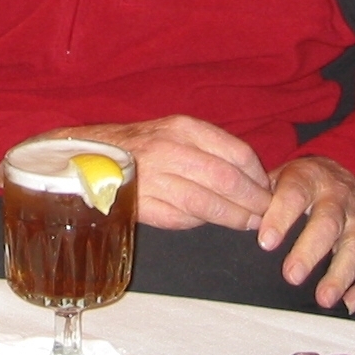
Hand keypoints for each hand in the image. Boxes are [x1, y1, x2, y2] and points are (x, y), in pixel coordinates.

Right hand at [35, 116, 272, 230]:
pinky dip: (202, 223)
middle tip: (267, 215)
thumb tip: (251, 178)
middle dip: (254, 202)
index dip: (258, 177)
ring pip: (208, 204)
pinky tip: (211, 223)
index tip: (268, 190)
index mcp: (182, 128)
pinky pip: (183, 219)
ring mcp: (155, 179)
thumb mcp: (174, 132)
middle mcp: (170, 150)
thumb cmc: (139, 145)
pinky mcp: (143, 204)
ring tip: (250, 225)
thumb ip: (208, 148)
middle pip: (227, 180)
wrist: (86, 156)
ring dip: (235, 218)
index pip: (236, 153)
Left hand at [259, 156, 354, 311]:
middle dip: (309, 251)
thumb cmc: (301, 185)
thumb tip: (240, 221)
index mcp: (309, 178)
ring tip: (323, 299)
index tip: (266, 242)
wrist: (343, 173)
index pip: (294, 194)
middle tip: (291, 276)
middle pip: (328, 223)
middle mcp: (339, 197)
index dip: (280, 217)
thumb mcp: (280, 179)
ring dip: (340, 274)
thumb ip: (262, 197)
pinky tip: (350, 304)